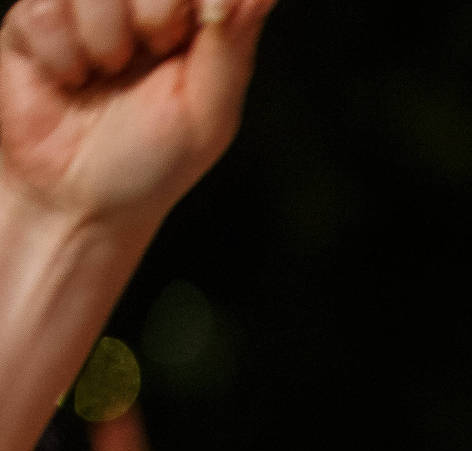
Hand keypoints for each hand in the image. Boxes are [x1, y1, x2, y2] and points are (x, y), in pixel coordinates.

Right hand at [0, 0, 273, 224]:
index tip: (195, 29)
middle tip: (153, 55)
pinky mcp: (31, 21)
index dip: (190, 0)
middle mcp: (132, 7)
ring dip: (104, 39)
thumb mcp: (209, 109)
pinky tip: (69, 79)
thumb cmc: (152, 161)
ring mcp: (80, 10)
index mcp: (186, 21)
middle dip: (154, 12)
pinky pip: (45, 10)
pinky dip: (62, 54)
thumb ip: (232, 43)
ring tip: (106, 75)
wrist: (78, 200)